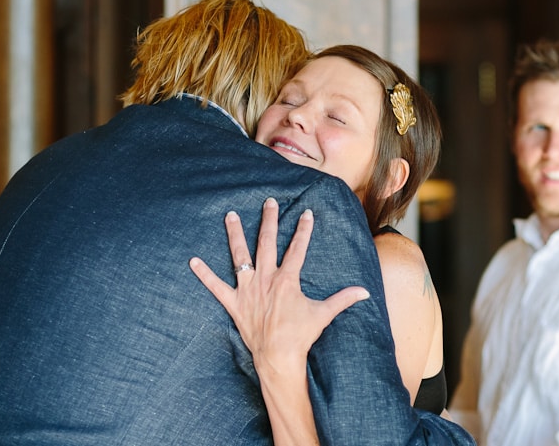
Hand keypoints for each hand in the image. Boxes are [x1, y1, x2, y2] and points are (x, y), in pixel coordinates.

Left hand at [189, 198, 369, 371]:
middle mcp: (266, 279)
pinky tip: (193, 261)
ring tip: (231, 215)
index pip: (298, 248)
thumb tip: (365, 292)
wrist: (278, 357)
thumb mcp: (324, 314)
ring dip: (235, 235)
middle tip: (269, 202)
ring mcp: (248, 290)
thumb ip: (343, 299)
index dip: (304, 230)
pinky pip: (216, 287)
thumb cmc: (300, 335)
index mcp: (287, 280)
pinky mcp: (234, 303)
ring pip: (240, 257)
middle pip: (267, 243)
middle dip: (269, 221)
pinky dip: (204, 275)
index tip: (307, 213)